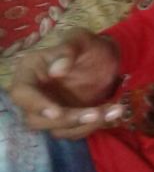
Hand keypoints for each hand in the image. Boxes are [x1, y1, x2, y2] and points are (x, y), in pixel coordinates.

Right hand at [9, 29, 123, 139]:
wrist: (107, 59)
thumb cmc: (89, 45)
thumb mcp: (81, 39)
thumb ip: (68, 50)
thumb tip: (56, 71)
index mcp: (30, 71)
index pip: (21, 93)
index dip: (36, 105)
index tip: (57, 112)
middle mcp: (35, 94)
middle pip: (36, 119)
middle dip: (66, 120)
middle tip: (95, 113)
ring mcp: (50, 110)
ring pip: (58, 130)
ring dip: (84, 125)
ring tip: (113, 110)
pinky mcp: (67, 121)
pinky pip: (75, 131)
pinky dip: (95, 125)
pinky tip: (114, 111)